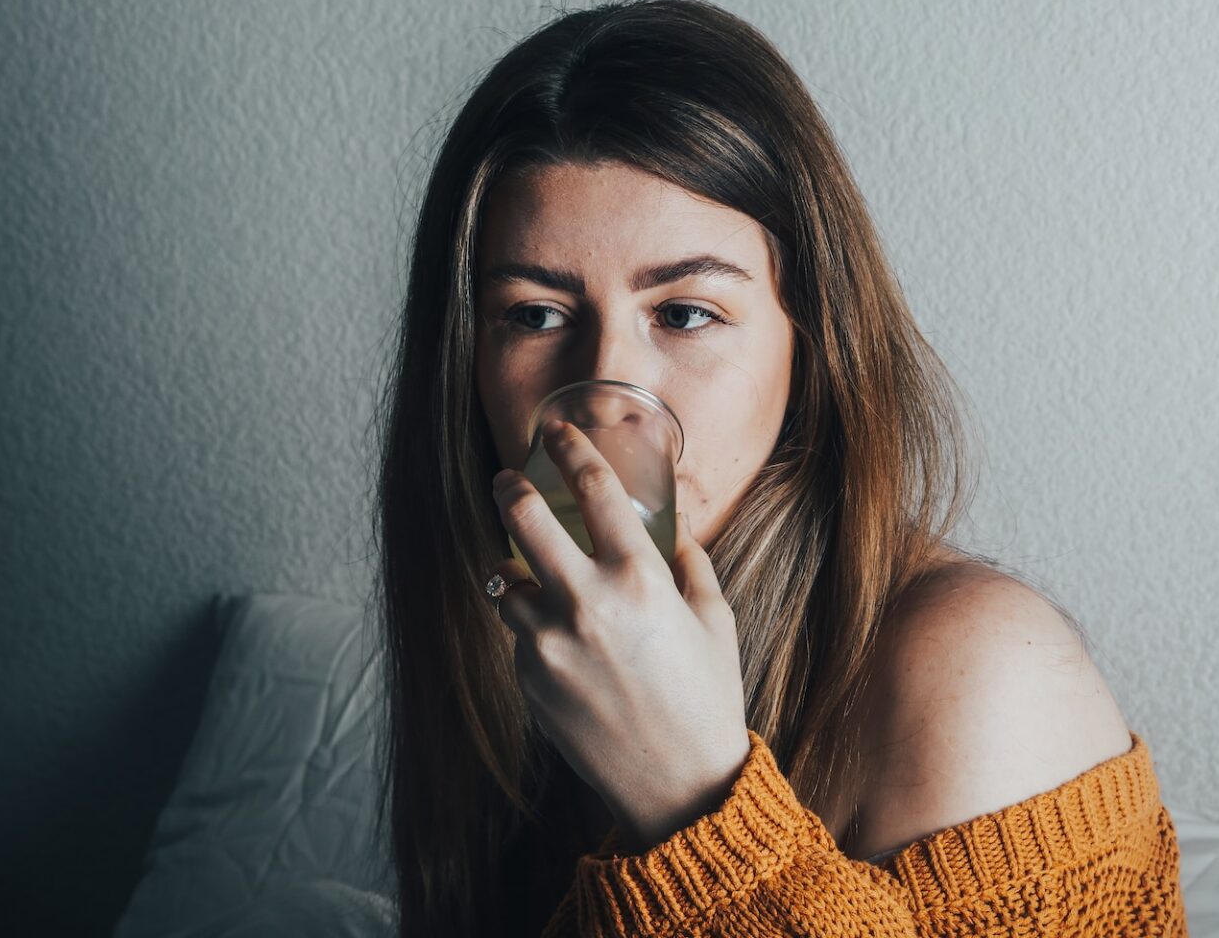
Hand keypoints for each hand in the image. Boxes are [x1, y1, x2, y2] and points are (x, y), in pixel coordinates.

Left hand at [488, 418, 750, 850]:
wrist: (679, 787)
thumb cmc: (706, 698)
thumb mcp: (714, 618)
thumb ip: (688, 561)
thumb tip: (671, 524)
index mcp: (640, 579)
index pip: (593, 489)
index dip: (571, 448)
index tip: (557, 430)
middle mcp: (587, 603)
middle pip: (522, 517)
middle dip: (508, 487)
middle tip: (505, 478)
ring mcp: (549, 643)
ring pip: (504, 580)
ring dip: (514, 569)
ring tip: (530, 572)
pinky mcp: (529, 679)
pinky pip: (518, 634)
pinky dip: (532, 625)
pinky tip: (561, 641)